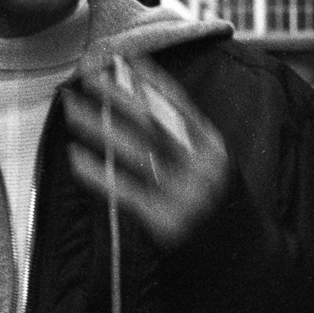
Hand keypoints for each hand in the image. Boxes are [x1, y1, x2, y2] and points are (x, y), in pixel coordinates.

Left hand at [64, 55, 229, 249]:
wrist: (241, 255)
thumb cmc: (217, 201)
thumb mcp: (213, 161)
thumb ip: (185, 134)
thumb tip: (144, 95)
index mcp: (212, 145)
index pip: (177, 103)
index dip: (148, 79)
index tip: (120, 58)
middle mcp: (201, 165)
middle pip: (153, 122)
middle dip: (118, 95)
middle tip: (87, 75)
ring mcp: (185, 193)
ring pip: (136, 152)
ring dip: (100, 127)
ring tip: (72, 109)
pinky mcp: (167, 220)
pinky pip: (126, 192)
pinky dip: (100, 175)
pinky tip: (76, 158)